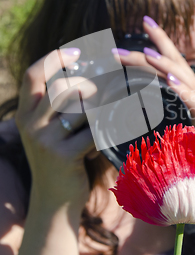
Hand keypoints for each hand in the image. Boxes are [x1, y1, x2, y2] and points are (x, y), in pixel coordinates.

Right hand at [15, 48, 98, 211]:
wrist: (54, 202)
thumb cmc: (59, 161)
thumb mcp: (48, 132)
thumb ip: (58, 108)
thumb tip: (87, 77)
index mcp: (25, 114)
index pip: (34, 75)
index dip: (55, 58)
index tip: (77, 51)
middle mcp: (30, 124)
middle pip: (63, 88)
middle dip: (89, 85)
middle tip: (106, 89)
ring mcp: (45, 140)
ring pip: (80, 107)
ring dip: (100, 108)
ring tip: (109, 114)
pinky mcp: (63, 155)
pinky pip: (92, 131)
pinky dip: (105, 130)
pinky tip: (110, 135)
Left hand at [113, 17, 194, 199]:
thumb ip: (183, 133)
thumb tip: (167, 133)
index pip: (173, 68)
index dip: (157, 50)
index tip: (138, 36)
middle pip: (176, 64)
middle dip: (157, 43)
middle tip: (143, 20)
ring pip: (184, 79)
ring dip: (165, 63)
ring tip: (146, 50)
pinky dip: (183, 89)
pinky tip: (169, 79)